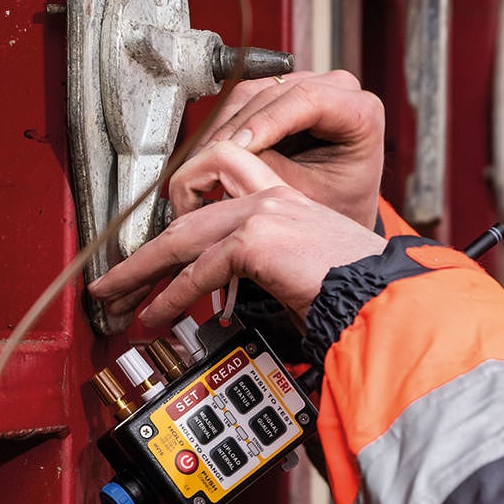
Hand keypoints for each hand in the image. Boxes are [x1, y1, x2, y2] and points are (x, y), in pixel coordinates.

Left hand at [89, 147, 385, 324]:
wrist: (387, 298)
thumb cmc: (362, 295)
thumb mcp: (306, 271)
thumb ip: (266, 269)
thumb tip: (229, 298)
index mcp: (287, 201)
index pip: (218, 188)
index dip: (180, 213)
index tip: (160, 248)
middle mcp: (273, 198)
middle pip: (186, 213)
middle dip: (143, 252)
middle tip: (116, 280)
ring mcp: (264, 214)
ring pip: (180, 236)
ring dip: (139, 270)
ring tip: (116, 297)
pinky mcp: (257, 239)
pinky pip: (197, 268)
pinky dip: (170, 295)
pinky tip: (156, 314)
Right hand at [175, 70, 384, 227]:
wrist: (340, 207)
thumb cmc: (337, 204)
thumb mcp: (308, 194)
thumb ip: (270, 171)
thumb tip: (226, 154)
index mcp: (362, 111)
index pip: (309, 99)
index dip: (267, 121)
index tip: (236, 150)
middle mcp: (338, 88)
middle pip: (274, 94)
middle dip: (236, 131)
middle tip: (205, 164)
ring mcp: (308, 84)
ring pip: (251, 94)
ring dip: (222, 129)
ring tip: (201, 163)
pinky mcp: (281, 91)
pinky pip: (242, 100)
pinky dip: (222, 127)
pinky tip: (208, 153)